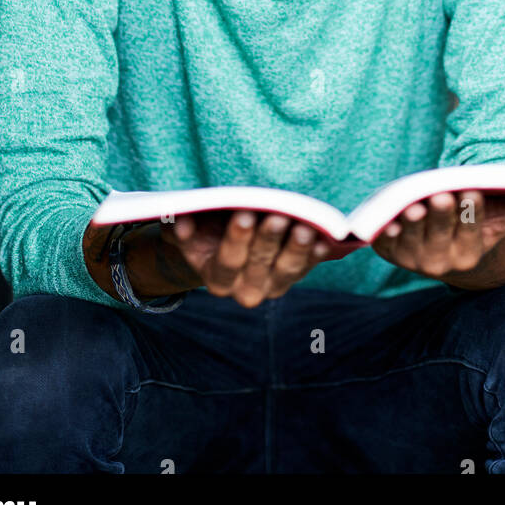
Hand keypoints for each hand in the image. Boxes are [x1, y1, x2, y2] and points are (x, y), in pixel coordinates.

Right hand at [162, 209, 331, 307]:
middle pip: (260, 264)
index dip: (236, 239)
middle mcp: (246, 289)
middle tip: (278, 215)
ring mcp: (273, 285)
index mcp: (218, 278)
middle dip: (269, 239)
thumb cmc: (206, 231)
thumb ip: (181, 226)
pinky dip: (317, 253)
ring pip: (288, 270)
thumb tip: (179, 222)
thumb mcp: (188, 228)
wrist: (223, 247)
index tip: (243, 214)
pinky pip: (308, 266)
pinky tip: (325, 237)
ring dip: (298, 248)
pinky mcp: (295, 276)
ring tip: (305, 226)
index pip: (228, 261)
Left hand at [370, 189, 504, 280]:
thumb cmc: (476, 225)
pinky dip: (388, 232)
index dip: (471, 213)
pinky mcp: (391, 251)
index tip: (474, 192)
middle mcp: (442, 262)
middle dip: (441, 216)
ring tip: (414, 205)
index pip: (471, 232)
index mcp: (470, 253)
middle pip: (441, 236)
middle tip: (441, 195)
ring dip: (413, 224)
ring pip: (414, 239)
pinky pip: (388, 244)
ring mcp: (414, 259)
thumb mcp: (501, 219)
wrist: (442, 247)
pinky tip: (390, 218)